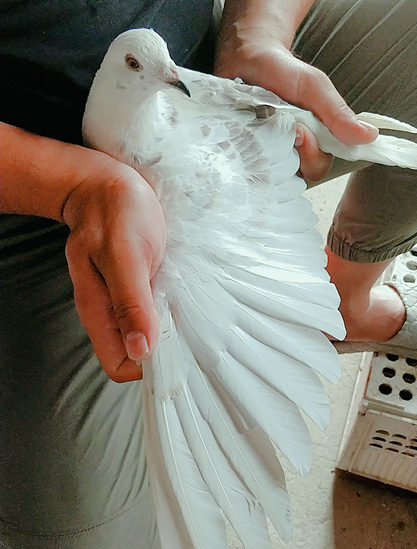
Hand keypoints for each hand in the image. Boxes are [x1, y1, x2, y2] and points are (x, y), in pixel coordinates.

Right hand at [63, 163, 165, 381]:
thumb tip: (140, 350)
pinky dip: (173, 309)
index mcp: (97, 311)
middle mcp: (108, 313)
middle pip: (137, 355)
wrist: (106, 182)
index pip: (120, 365)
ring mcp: (123, 301)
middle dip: (165, 349)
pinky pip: (157, 312)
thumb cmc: (114, 211)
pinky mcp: (139, 288)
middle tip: (187, 324)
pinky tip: (182, 293)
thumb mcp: (125, 254)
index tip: (173, 348)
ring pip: (150, 335)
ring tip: (186, 306)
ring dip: (171, 330)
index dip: (146, 365)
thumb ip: (130, 303)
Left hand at [215, 37, 377, 181]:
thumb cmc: (281, 70)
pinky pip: (246, 165)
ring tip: (262, 123)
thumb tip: (369, 136)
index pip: (319, 167)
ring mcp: (266, 153)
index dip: (312, 155)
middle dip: (290, 152)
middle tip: (282, 125)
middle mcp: (290, 151)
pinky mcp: (243, 151)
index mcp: (314, 140)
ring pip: (270, 173)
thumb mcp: (314, 87)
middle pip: (295, 175)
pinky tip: (244, 132)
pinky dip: (245, 152)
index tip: (302, 132)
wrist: (245, 54)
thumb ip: (338, 113)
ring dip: (267, 152)